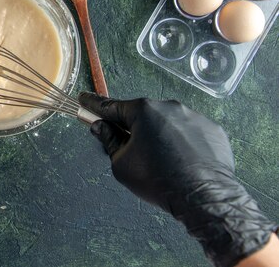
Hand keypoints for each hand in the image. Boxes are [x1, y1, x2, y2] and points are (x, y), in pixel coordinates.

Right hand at [79, 92, 276, 266]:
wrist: (203, 197)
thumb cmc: (157, 180)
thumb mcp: (121, 163)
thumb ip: (109, 140)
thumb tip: (101, 127)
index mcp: (144, 110)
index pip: (111, 106)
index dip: (94, 104)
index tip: (84, 99)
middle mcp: (169, 106)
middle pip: (142, 115)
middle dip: (133, 128)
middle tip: (130, 148)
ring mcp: (194, 116)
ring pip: (167, 123)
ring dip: (159, 135)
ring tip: (162, 162)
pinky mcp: (212, 130)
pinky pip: (189, 132)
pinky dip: (182, 142)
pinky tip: (181, 161)